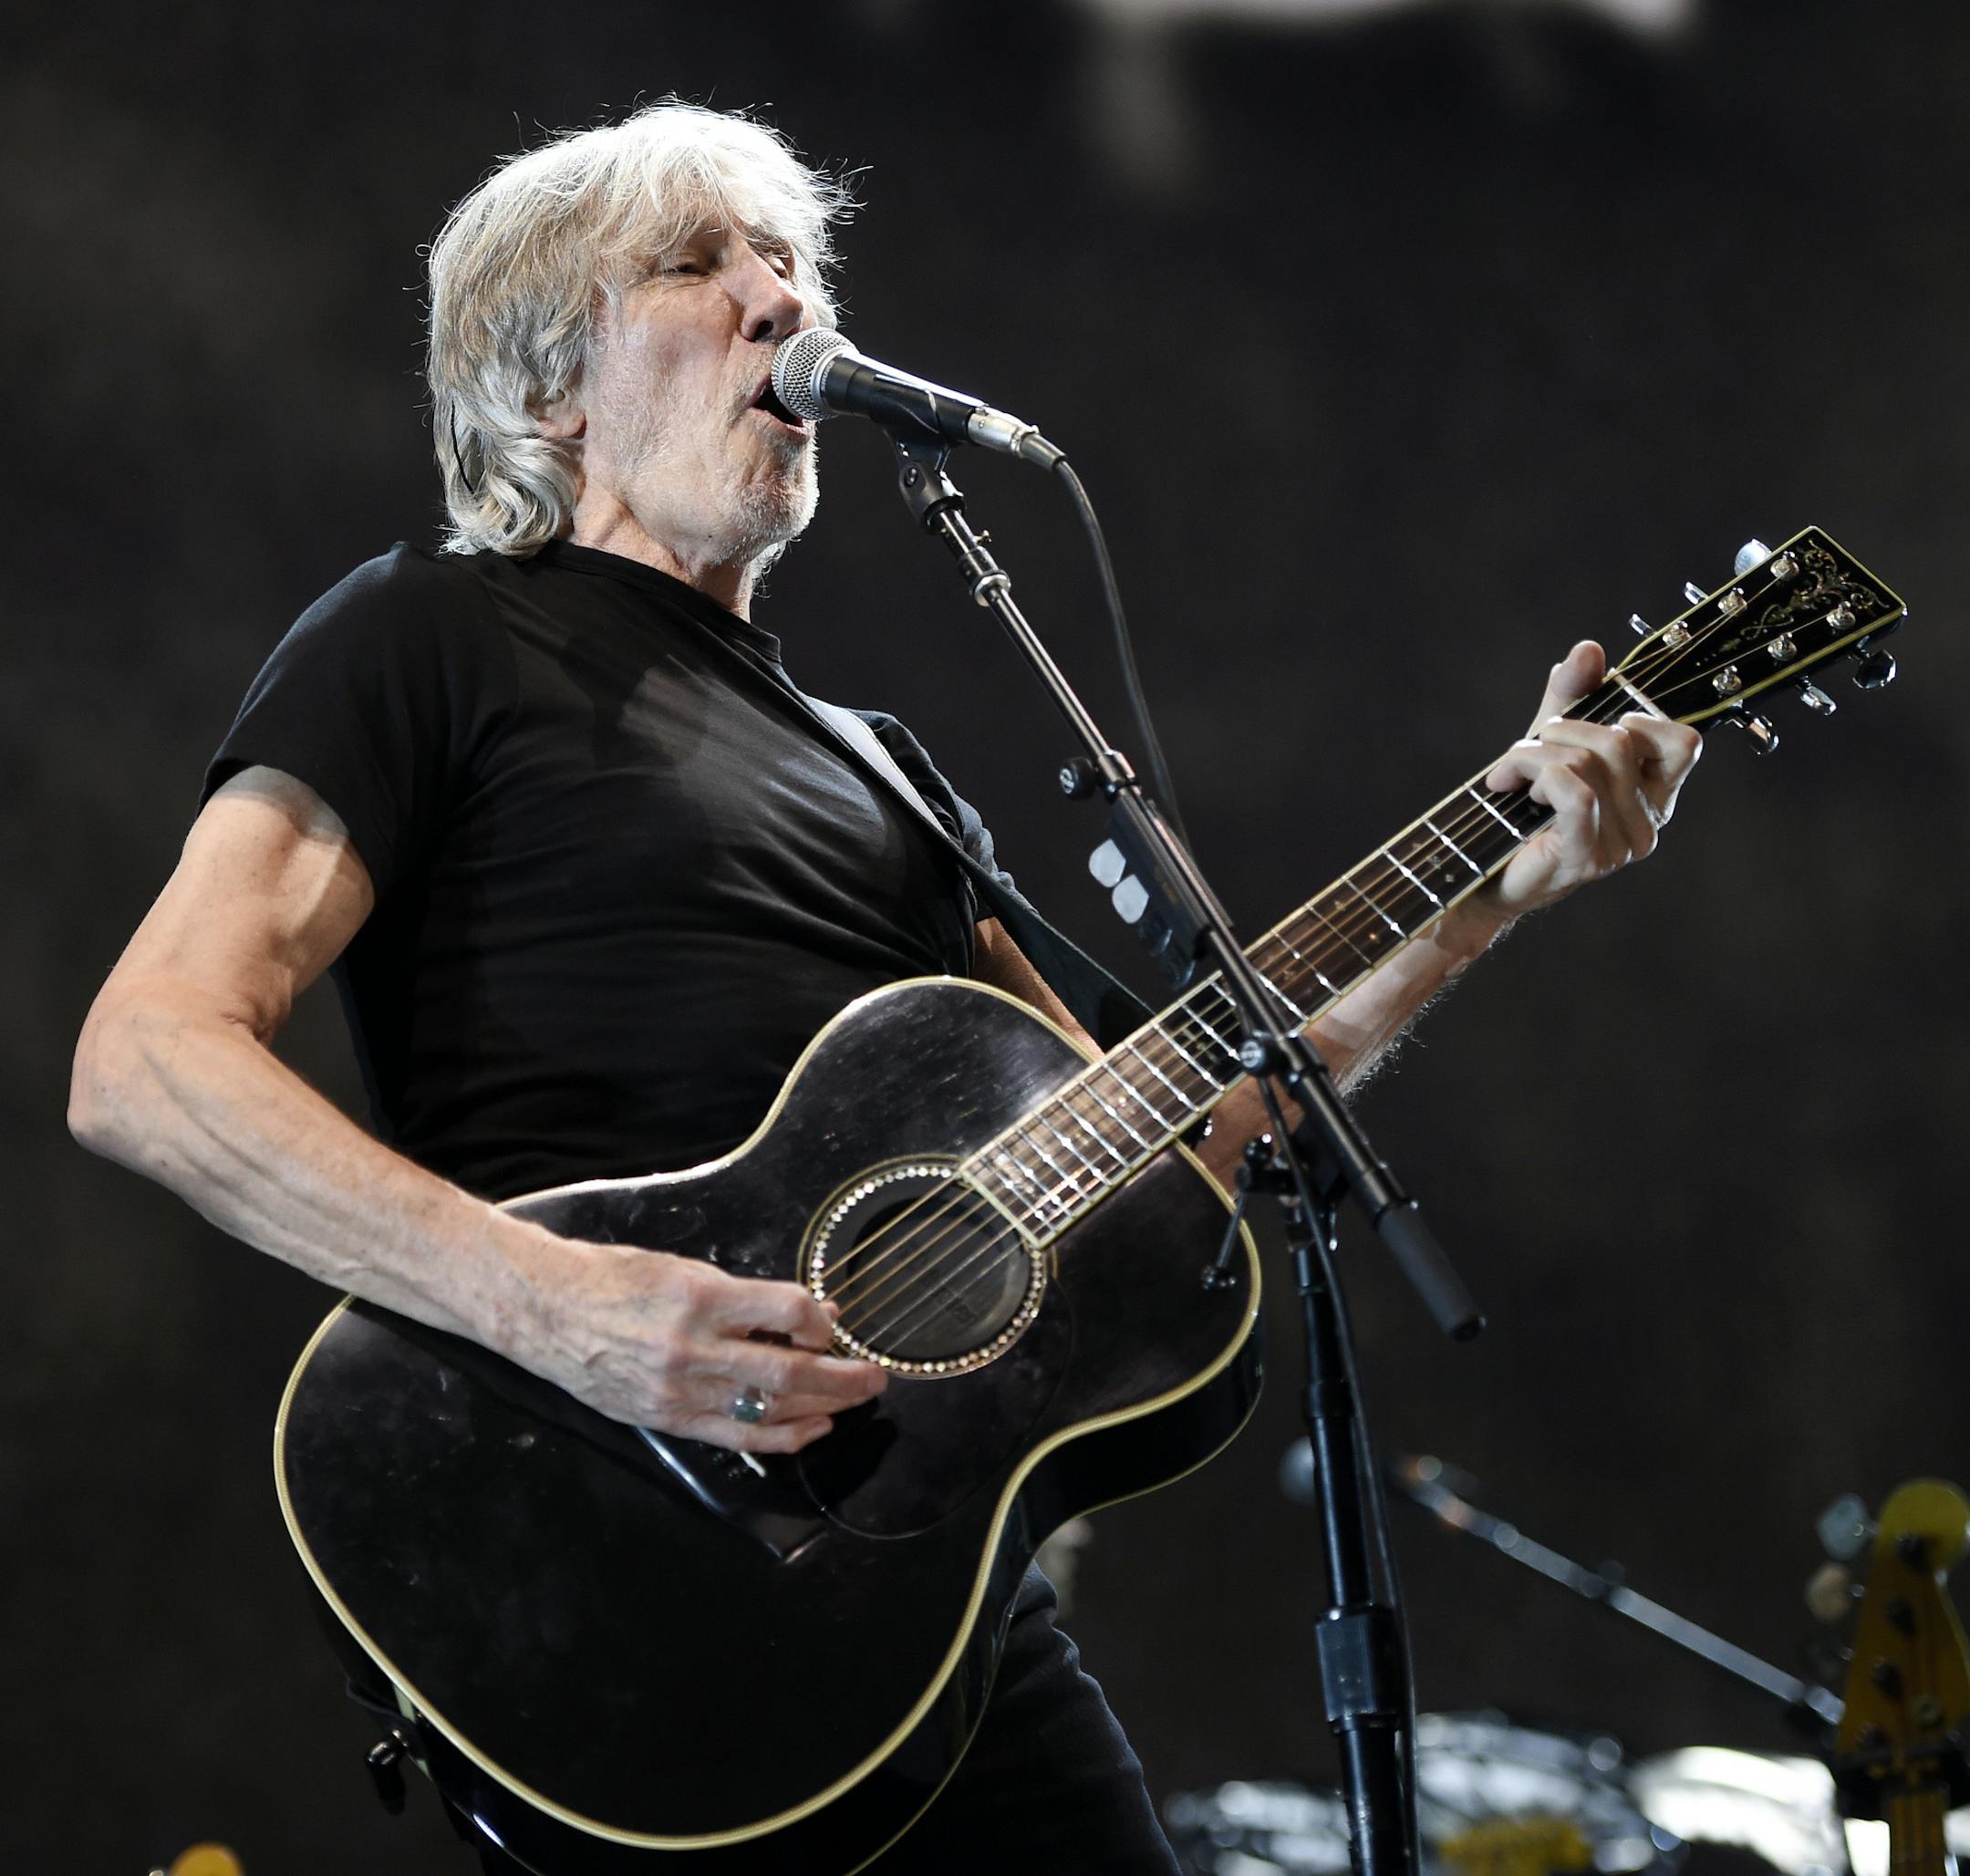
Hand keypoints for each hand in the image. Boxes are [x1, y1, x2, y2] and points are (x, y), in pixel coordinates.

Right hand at [517, 1235, 886, 1452]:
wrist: (547, 1311)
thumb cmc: (616, 1278)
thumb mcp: (685, 1268)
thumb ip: (750, 1296)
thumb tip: (812, 1311)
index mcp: (699, 1297)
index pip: (786, 1313)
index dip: (821, 1322)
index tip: (832, 1324)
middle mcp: (692, 1347)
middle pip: (788, 1371)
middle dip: (842, 1377)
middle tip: (876, 1376)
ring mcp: (679, 1390)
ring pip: (769, 1409)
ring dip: (822, 1407)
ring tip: (854, 1401)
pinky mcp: (667, 1419)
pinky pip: (737, 1436)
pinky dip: (782, 1435)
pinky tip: (813, 1428)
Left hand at [1475, 640, 1702, 920]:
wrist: (1482, 876)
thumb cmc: (1521, 810)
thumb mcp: (1550, 743)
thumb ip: (1573, 696)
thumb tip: (1589, 649)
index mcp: (1655, 794)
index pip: (1683, 742)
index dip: (1639, 717)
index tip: (1592, 724)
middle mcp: (1649, 823)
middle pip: (1620, 740)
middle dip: (1560, 730)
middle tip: (1525, 751)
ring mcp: (1622, 846)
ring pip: (1589, 762)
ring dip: (1533, 754)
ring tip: (1509, 773)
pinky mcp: (1587, 858)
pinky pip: (1576, 792)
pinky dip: (1535, 775)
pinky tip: (1509, 787)